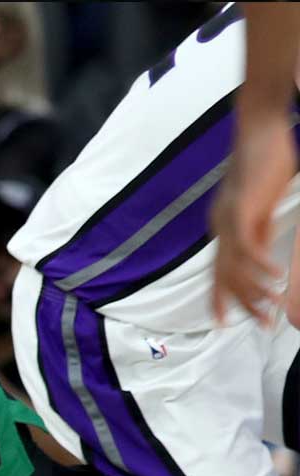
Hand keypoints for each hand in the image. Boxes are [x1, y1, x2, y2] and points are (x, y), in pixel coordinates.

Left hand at [211, 118, 294, 327]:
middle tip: (262, 325)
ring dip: (256, 291)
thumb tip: (262, 252)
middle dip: (242, 305)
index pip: (217, 272)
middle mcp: (221, 228)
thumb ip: (259, 230)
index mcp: (224, 228)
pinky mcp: (242, 210)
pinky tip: (275, 279)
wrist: (260, 131)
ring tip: (274, 308)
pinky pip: (247, 247)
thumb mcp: (261, 206)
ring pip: (236, 268)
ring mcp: (229, 220)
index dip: (219, 299)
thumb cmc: (265, 164)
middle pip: (226, 277)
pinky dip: (260, 266)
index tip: (222, 323)